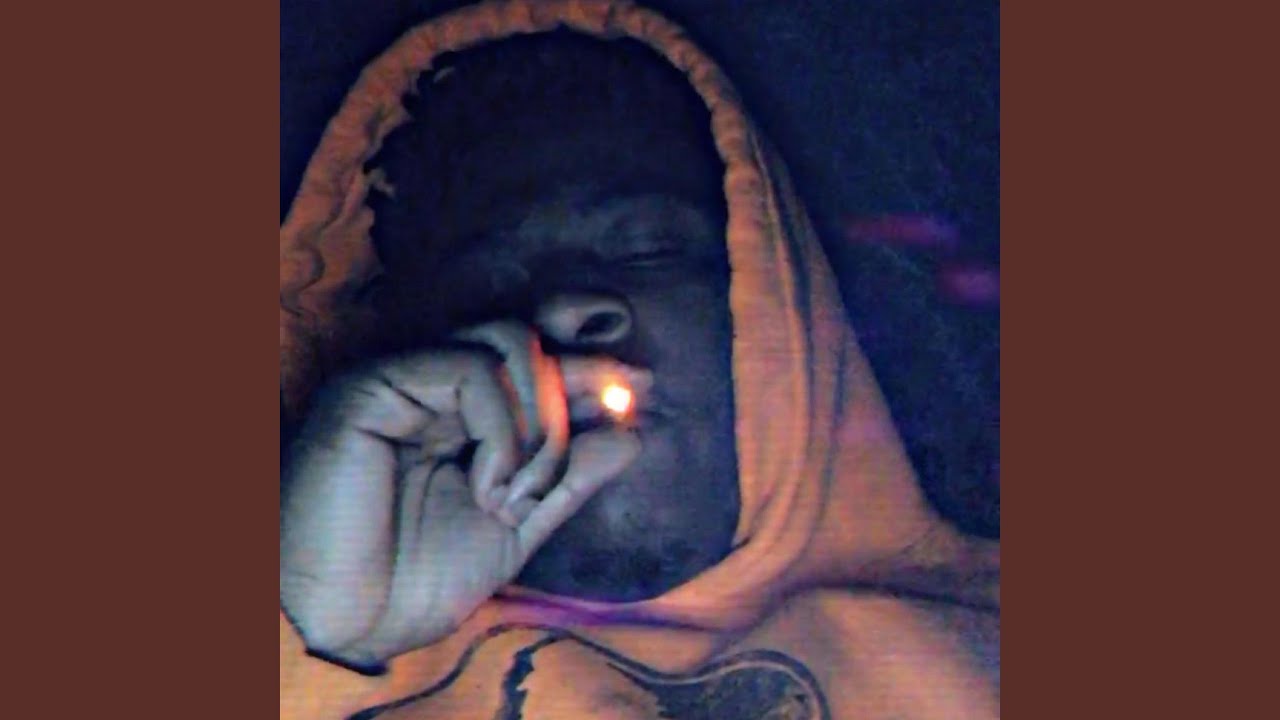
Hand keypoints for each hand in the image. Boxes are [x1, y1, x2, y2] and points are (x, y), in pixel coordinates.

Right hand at [280, 322, 647, 666]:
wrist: (347, 621)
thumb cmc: (417, 578)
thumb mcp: (517, 527)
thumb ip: (569, 480)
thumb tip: (631, 432)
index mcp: (464, 416)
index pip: (531, 358)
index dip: (585, 359)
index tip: (641, 384)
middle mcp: (434, 387)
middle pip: (527, 340)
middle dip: (580, 377)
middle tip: (620, 402)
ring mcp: (406, 381)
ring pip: (507, 344)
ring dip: (541, 419)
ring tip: (526, 488)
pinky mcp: (376, 385)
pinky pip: (470, 371)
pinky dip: (502, 428)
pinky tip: (489, 487)